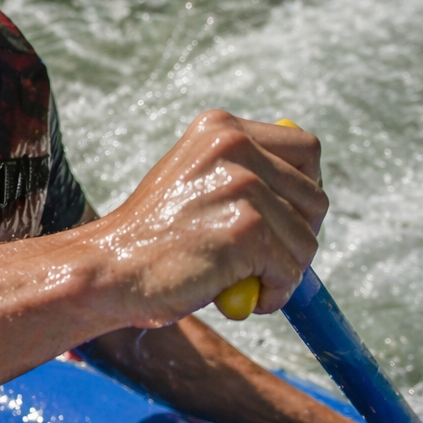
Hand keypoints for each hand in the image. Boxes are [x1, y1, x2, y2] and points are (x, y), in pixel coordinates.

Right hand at [88, 111, 326, 326]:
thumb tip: (313, 189)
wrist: (106, 269)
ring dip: (282, 270)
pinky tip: (237, 295)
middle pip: (316, 197)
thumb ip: (242, 173)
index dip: (305, 189)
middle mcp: (233, 146)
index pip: (306, 149)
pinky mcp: (247, 230)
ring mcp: (242, 186)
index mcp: (220, 127)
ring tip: (237, 277)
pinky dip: (274, 293)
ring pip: (306, 240)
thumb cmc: (150, 238)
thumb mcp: (194, 180)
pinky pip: (291, 272)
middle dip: (298, 235)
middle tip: (264, 258)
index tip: (284, 217)